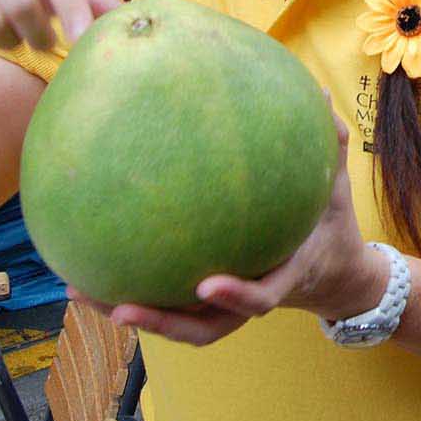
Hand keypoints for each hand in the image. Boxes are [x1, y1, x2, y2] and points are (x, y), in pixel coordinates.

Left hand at [75, 112, 383, 346]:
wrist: (332, 274)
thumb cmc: (331, 223)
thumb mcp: (338, 187)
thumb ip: (330, 147)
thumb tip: (320, 92)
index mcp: (287, 274)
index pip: (264, 297)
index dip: (237, 296)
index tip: (205, 283)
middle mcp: (252, 297)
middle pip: (205, 327)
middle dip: (163, 321)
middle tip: (124, 306)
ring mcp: (227, 306)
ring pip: (178, 324)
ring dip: (132, 314)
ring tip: (82, 292)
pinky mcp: (207, 302)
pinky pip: (169, 304)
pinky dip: (131, 295)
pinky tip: (89, 273)